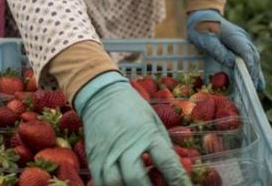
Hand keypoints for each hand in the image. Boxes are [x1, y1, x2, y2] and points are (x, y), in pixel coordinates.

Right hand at [74, 72, 191, 185]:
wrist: (101, 94)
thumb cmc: (133, 108)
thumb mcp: (154, 121)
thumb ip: (163, 145)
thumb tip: (176, 169)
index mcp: (147, 134)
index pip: (166, 162)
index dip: (178, 180)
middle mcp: (126, 145)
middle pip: (135, 177)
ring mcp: (108, 152)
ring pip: (114, 182)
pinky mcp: (93, 157)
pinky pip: (100, 181)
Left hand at [186, 9, 264, 90]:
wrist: (201, 15)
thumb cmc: (200, 27)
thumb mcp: (205, 39)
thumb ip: (218, 51)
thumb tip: (233, 64)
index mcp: (235, 35)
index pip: (247, 54)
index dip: (249, 69)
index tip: (249, 83)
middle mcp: (243, 37)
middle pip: (253, 57)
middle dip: (254, 74)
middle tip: (251, 91)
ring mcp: (243, 40)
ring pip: (254, 57)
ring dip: (255, 73)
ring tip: (255, 89)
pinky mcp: (240, 45)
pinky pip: (249, 57)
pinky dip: (251, 69)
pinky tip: (254, 81)